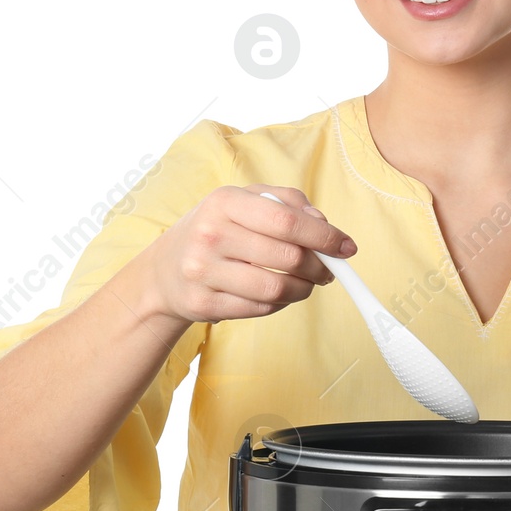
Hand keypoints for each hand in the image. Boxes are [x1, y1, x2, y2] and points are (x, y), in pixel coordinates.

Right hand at [142, 184, 357, 324]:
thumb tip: (324, 224)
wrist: (164, 271)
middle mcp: (210, 234)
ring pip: (275, 289)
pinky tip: (279, 294)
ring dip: (303, 290)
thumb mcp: (244, 203)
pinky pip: (259, 309)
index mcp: (225, 201)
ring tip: (307, 284)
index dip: (324, 236)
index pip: (287, 220)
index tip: (346, 247)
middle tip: (328, 270)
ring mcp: (203, 271)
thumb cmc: (217, 230)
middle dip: (319, 267)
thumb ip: (287, 203)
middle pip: (287, 256)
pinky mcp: (203, 303)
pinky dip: (280, 304)